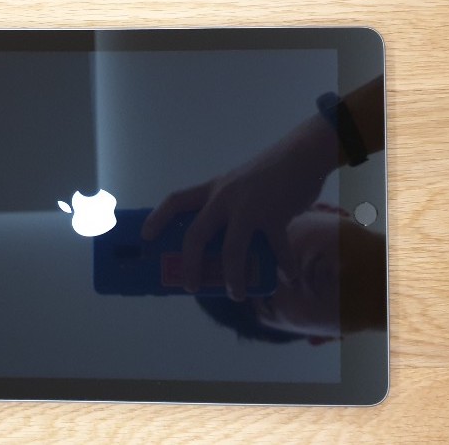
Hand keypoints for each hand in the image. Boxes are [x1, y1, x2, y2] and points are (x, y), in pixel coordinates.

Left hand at [141, 114, 337, 300]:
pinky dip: (283, 267)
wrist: (303, 153)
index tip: (145, 236)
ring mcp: (249, 207)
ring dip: (233, 278)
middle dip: (190, 265)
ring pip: (232, 251)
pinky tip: (288, 277)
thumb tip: (223, 242)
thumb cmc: (270, 172)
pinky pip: (277, 250)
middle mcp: (225, 198)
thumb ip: (228, 207)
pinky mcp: (275, 216)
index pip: (176, 201)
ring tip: (236, 295)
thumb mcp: (239, 184)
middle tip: (190, 286)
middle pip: (196, 235)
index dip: (157, 218)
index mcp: (214, 189)